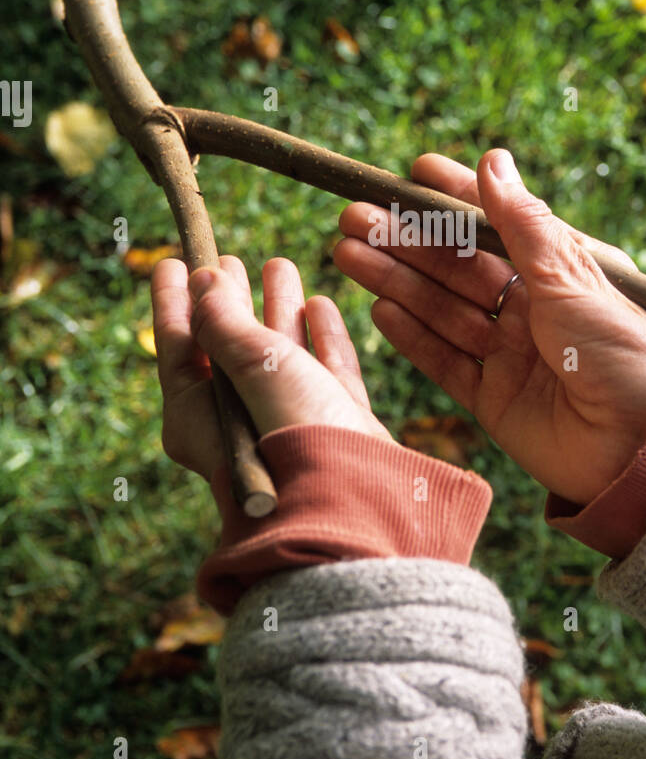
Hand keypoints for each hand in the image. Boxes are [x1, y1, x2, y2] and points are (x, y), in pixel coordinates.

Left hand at [150, 255, 390, 483]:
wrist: (357, 499)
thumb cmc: (292, 433)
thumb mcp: (250, 366)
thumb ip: (225, 322)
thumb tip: (204, 281)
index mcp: (199, 418)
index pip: (178, 348)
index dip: (176, 301)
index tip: (174, 261)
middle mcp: (239, 423)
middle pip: (230, 347)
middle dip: (230, 299)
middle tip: (229, 259)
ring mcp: (289, 423)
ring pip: (281, 355)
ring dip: (278, 307)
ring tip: (279, 263)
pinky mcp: (333, 425)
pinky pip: (323, 371)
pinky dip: (320, 337)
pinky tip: (319, 304)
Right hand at [333, 149, 645, 504]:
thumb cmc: (626, 354)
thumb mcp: (574, 278)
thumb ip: (524, 225)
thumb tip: (492, 160)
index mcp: (560, 269)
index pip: (495, 224)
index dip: (453, 198)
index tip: (411, 173)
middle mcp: (532, 307)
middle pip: (455, 266)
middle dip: (405, 240)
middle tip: (355, 217)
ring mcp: (509, 353)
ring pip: (440, 308)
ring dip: (395, 280)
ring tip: (348, 253)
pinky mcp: (494, 398)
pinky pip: (443, 361)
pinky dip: (411, 336)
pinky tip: (378, 310)